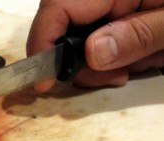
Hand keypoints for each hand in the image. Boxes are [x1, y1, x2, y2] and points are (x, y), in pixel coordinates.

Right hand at [27, 0, 163, 91]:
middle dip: (85, 60)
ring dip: (109, 58)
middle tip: (116, 76)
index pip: (57, 6)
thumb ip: (138, 36)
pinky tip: (147, 51)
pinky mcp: (119, 9)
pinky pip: (103, 34)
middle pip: (65, 26)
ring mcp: (110, 2)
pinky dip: (121, 51)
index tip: (44, 81)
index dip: (42, 43)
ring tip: (149, 58)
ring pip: (84, 36)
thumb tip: (92, 55)